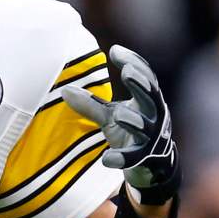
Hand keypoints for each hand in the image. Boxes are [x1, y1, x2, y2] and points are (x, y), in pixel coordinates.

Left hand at [62, 45, 179, 204]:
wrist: (149, 167)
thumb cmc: (130, 132)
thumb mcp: (110, 116)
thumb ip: (90, 103)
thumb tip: (64, 90)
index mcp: (147, 101)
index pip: (146, 77)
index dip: (134, 62)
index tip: (115, 50)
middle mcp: (154, 117)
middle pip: (152, 96)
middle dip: (141, 84)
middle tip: (128, 72)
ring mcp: (152, 139)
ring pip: (145, 128)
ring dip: (133, 119)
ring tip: (119, 114)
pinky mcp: (145, 159)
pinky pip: (135, 158)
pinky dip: (122, 158)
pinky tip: (107, 159)